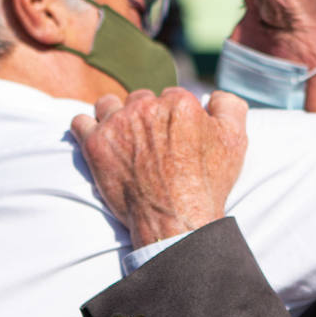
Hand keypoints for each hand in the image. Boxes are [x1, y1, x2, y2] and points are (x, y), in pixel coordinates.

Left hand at [71, 88, 247, 248]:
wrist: (176, 220)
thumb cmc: (206, 184)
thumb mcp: (235, 141)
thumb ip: (230, 106)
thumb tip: (213, 95)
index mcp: (179, 102)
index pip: (171, 96)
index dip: (173, 118)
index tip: (174, 139)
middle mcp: (147, 106)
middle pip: (140, 99)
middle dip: (145, 117)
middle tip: (150, 146)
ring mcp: (118, 123)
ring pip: (109, 104)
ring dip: (115, 117)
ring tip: (123, 140)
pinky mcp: (95, 143)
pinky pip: (80, 122)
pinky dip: (87, 130)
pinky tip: (100, 143)